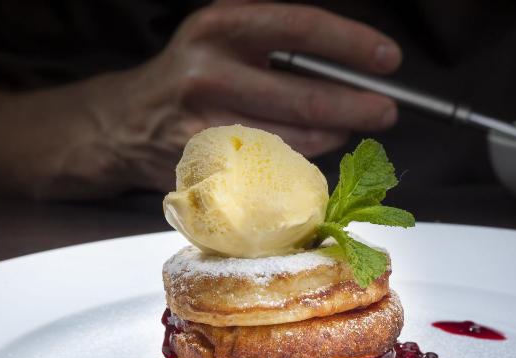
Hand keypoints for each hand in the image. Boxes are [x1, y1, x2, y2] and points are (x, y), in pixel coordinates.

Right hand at [89, 2, 401, 192]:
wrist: (127, 123)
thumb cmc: (190, 74)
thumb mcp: (223, 33)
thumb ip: (277, 38)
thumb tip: (350, 62)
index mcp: (219, 26)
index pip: (300, 28)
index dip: (352, 45)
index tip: (389, 59)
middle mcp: (208, 74)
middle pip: (304, 99)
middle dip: (357, 109)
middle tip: (385, 111)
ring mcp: (204, 127)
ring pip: (294, 143)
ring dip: (332, 139)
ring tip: (347, 129)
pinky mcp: (205, 170)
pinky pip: (270, 173)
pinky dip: (301, 165)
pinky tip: (309, 152)